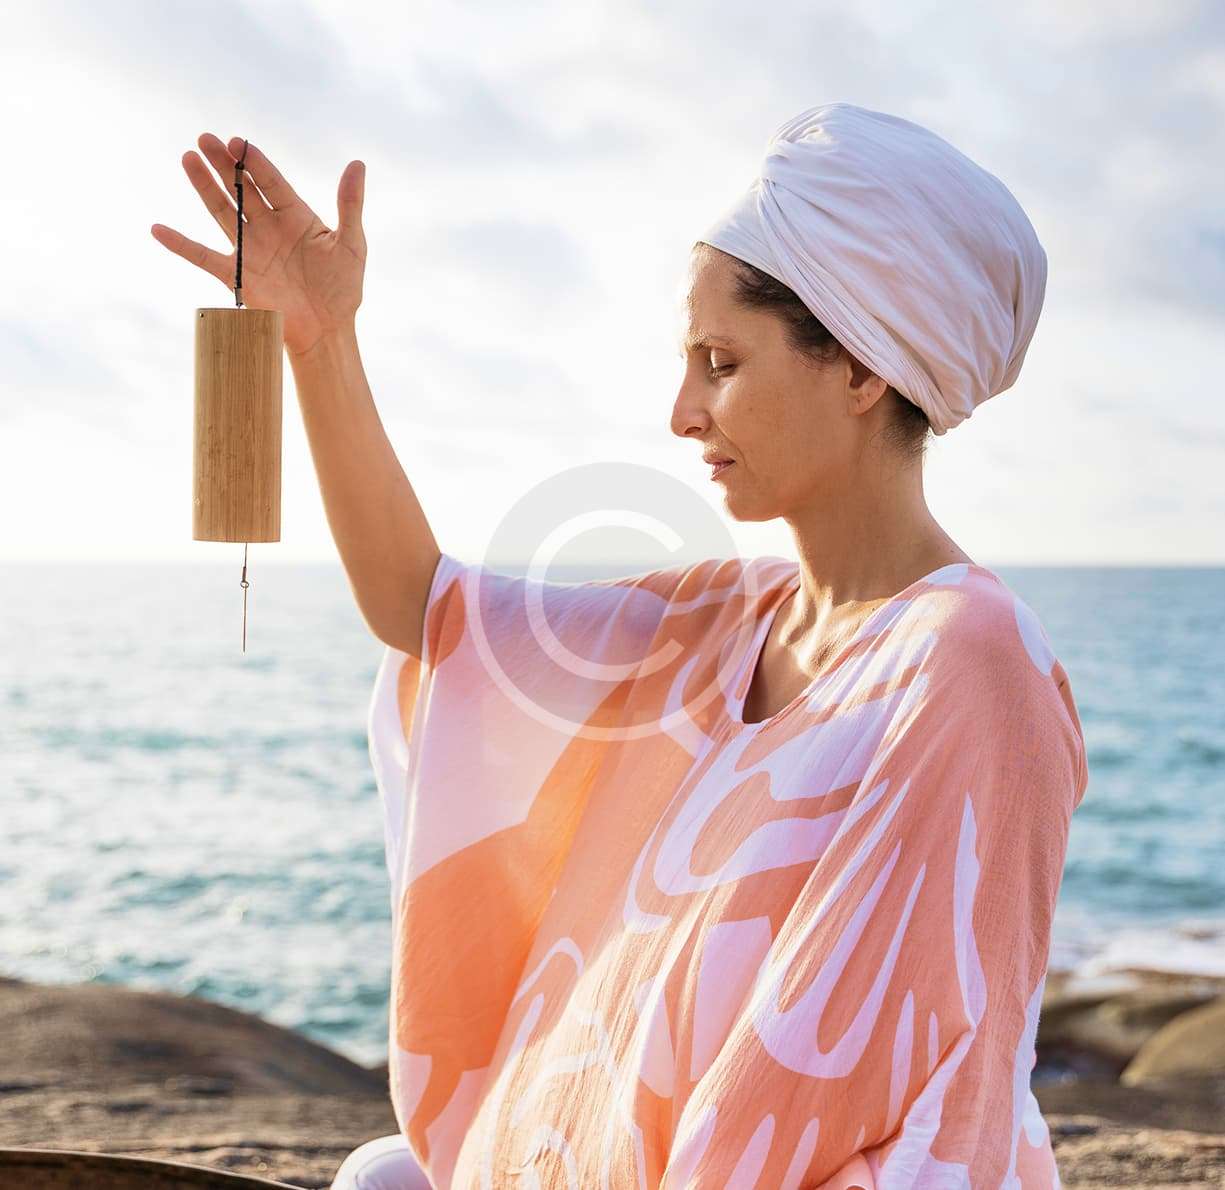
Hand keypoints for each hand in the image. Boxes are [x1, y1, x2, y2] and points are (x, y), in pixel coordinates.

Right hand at [151, 134, 366, 356]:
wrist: (328, 331)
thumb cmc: (343, 289)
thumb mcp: (352, 243)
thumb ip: (350, 204)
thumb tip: (357, 164)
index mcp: (295, 216)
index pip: (270, 181)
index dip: (253, 161)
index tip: (237, 141)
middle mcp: (268, 228)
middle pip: (240, 189)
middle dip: (223, 164)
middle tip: (205, 138)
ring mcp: (250, 250)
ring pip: (221, 211)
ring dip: (203, 186)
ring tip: (188, 158)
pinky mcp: (237, 275)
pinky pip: (203, 257)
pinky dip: (180, 245)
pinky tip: (158, 229)